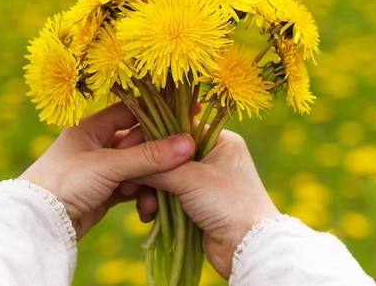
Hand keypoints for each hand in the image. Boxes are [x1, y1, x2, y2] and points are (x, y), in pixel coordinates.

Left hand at [19, 102, 194, 239]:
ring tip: (151, 193)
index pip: (133, 110)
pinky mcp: (104, 191)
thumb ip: (149, 155)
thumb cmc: (66, 182)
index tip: (191, 112)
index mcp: (91, 126)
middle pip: (139, 140)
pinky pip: (132, 186)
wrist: (38, 224)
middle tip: (179, 162)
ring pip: (138, 166)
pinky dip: (142, 194)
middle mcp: (96, 144)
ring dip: (150, 179)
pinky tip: (147, 206)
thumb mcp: (108, 165)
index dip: (161, 111)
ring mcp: (101, 168)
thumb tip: (188, 142)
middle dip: (156, 155)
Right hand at [141, 129, 278, 278]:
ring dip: (151, 192)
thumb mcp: (189, 178)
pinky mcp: (198, 205)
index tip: (128, 145)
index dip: (152, 137)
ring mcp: (205, 182)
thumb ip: (157, 167)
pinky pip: (169, 198)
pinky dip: (158, 205)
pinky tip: (150, 215)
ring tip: (146, 206)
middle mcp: (213, 157)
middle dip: (149, 172)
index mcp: (219, 140)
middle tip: (130, 182)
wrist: (247, 247)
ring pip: (166, 179)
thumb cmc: (226, 201)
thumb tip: (129, 161)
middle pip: (169, 156)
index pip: (178, 128)